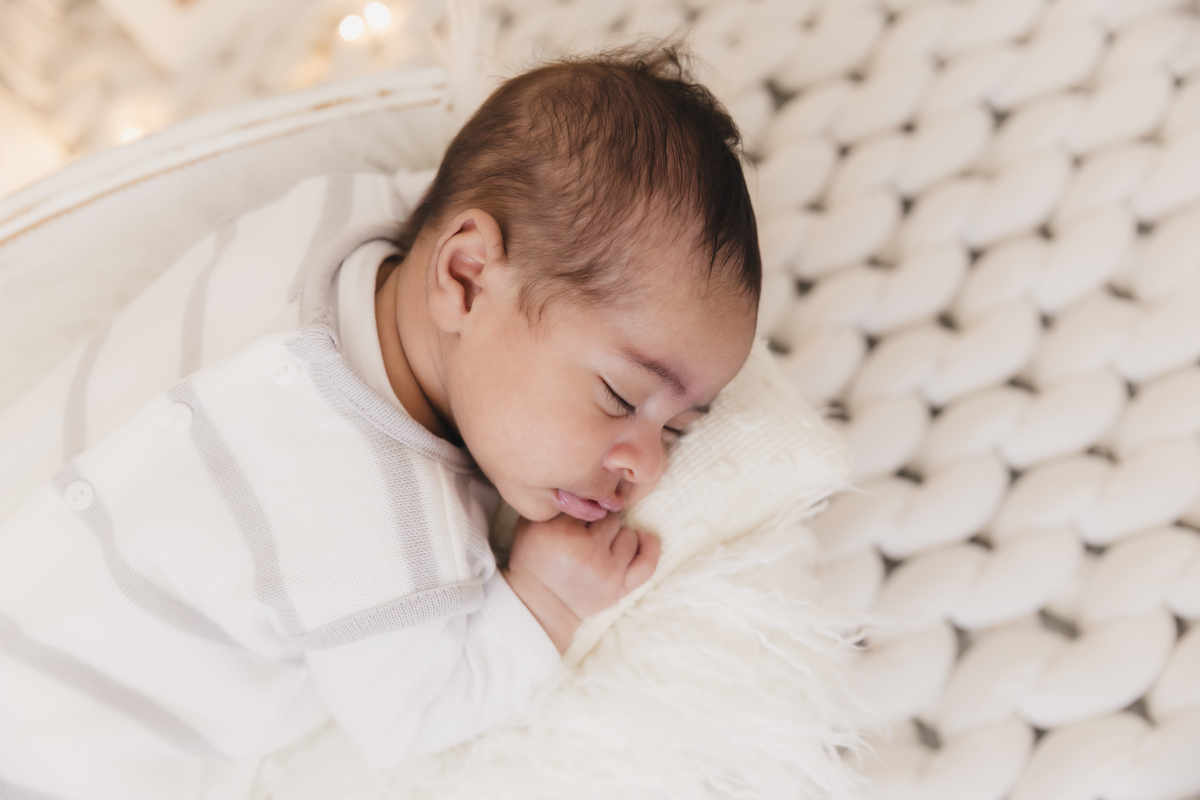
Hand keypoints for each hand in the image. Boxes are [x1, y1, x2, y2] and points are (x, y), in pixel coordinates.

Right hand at [503, 513, 659, 652]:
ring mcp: (608, 572)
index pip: (588, 502)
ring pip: (629, 535)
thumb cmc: (534, 559)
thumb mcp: (532, 524)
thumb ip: (556, 501)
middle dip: (599, 522)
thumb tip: (585, 482)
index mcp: (562, 533)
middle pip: (610, 517)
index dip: (582, 507)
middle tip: (584, 535)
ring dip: (617, 536)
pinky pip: (647, 562)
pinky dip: (649, 547)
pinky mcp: (620, 588)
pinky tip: (641, 539)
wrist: (538, 604)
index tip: (574, 518)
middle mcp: (588, 552)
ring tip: (600, 545)